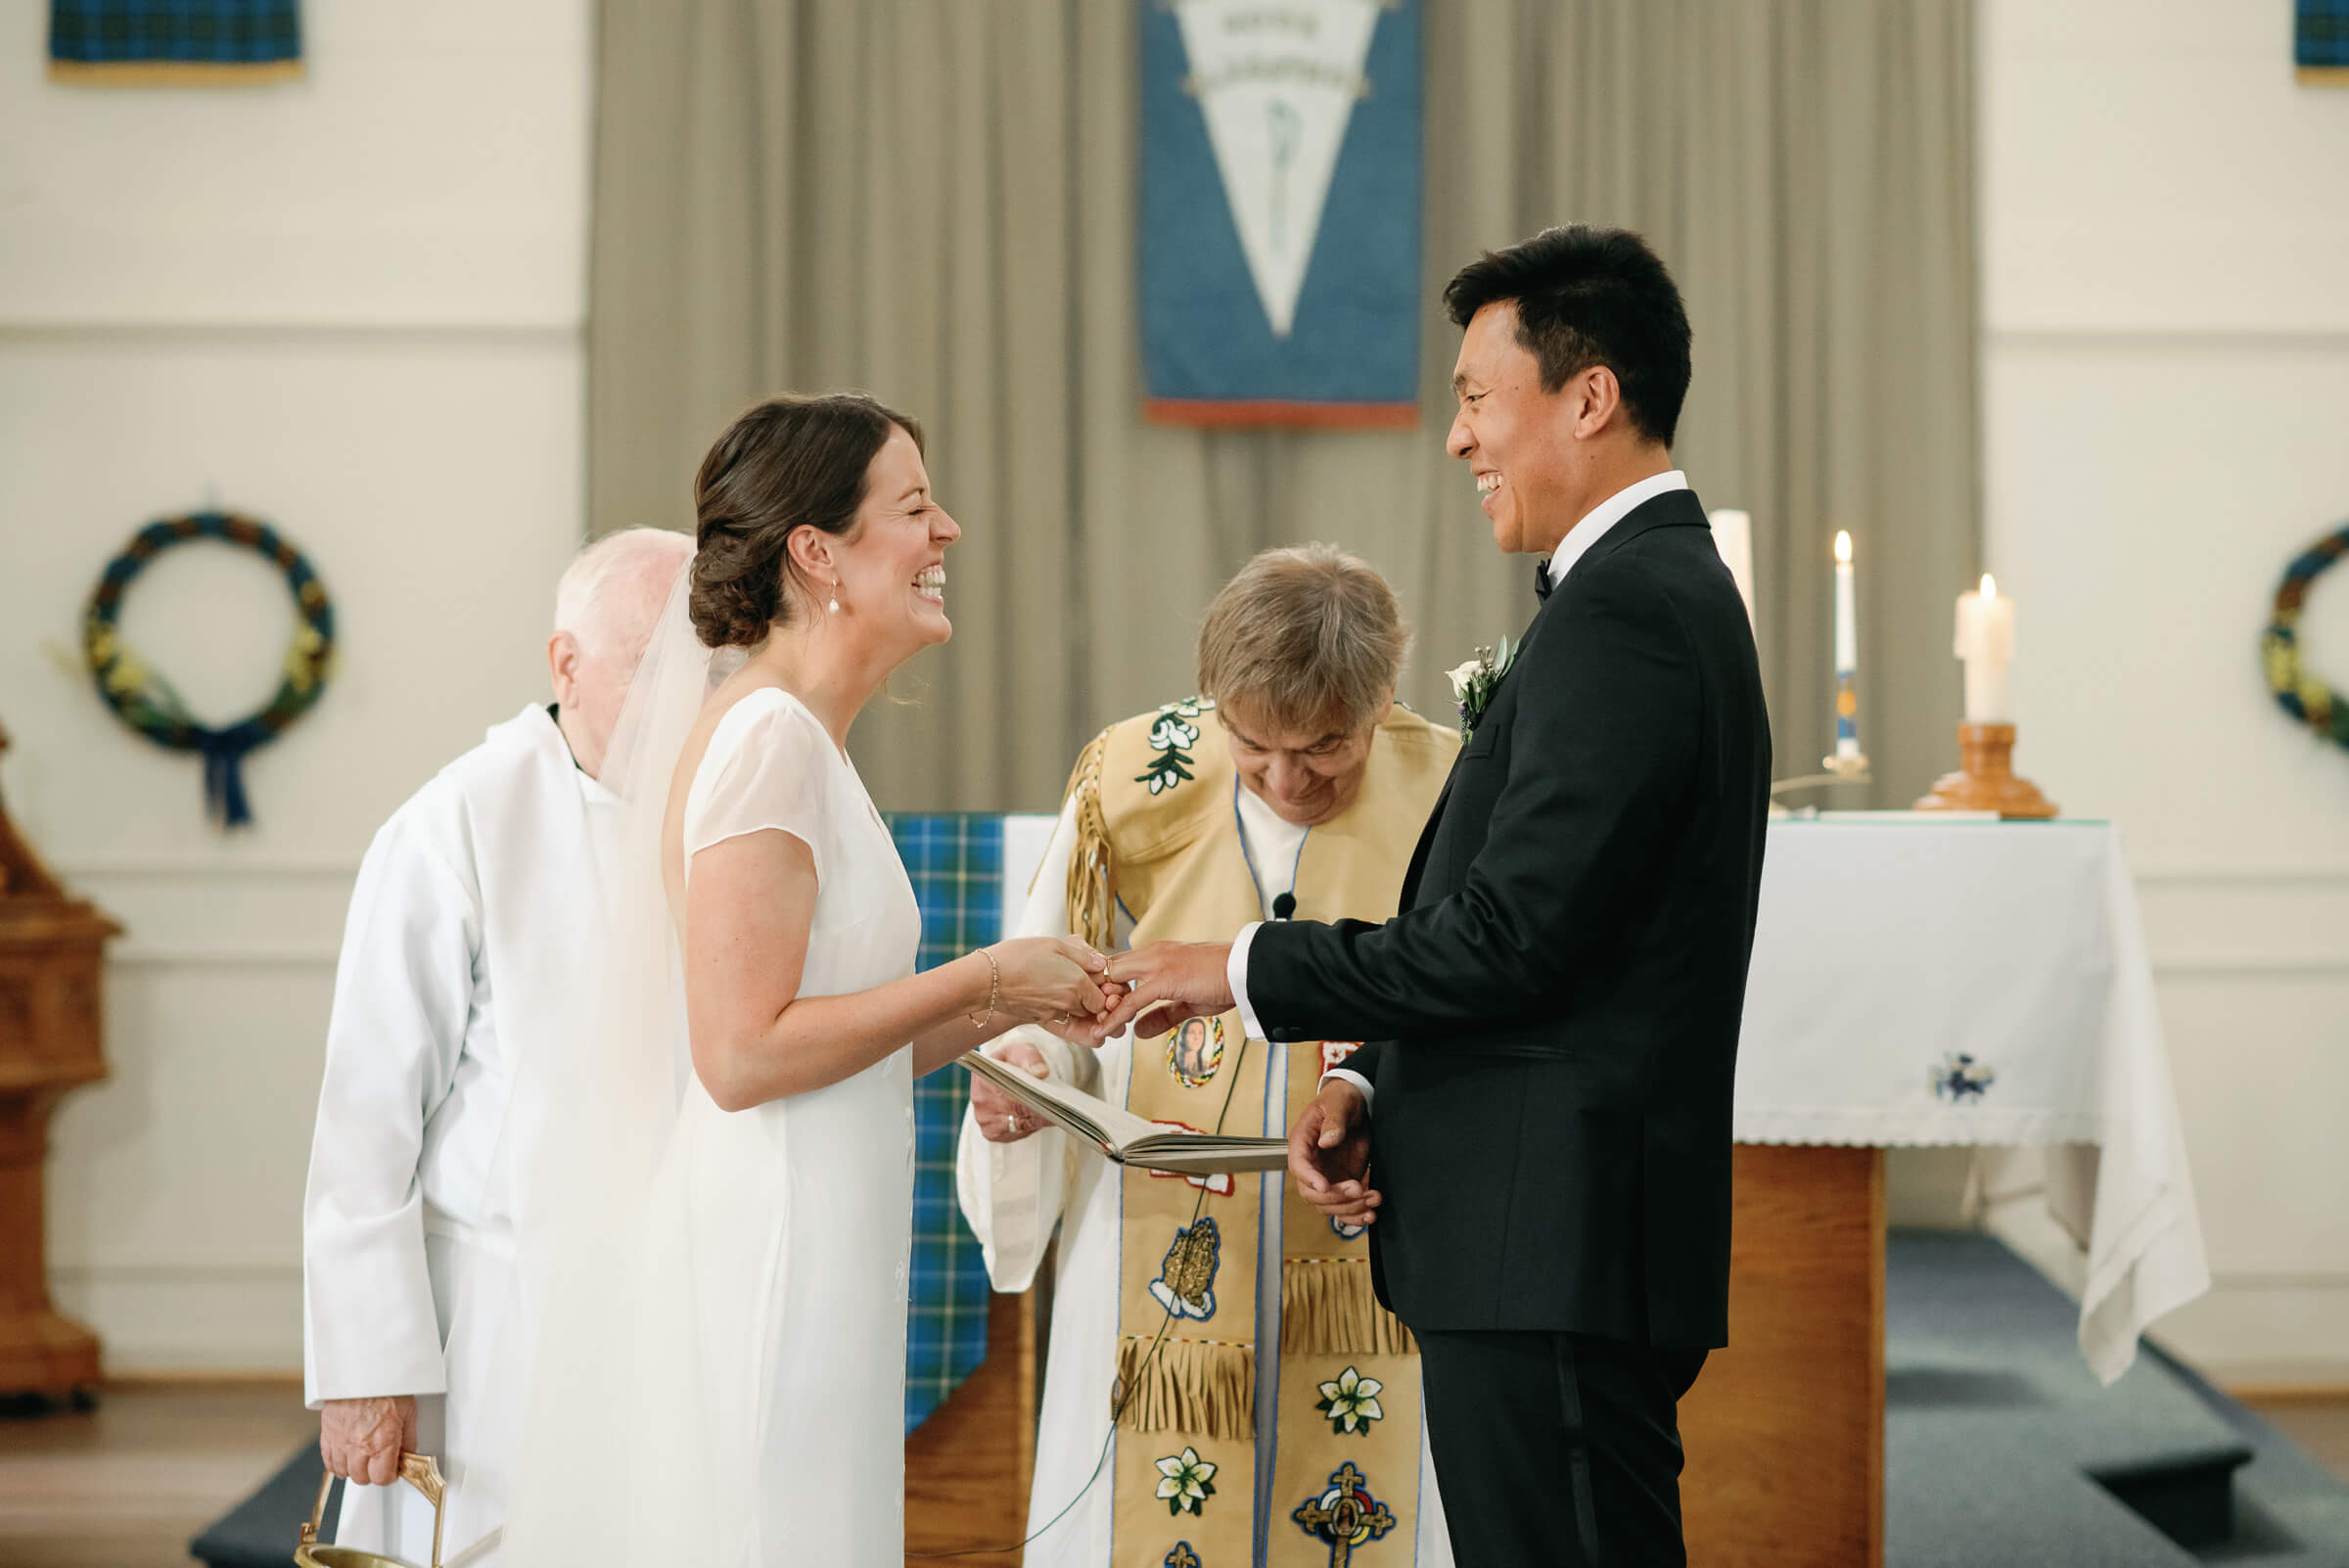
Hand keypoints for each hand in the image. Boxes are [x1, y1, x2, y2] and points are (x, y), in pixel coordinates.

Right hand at [320, 1394, 417, 1486]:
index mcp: (382, 1441)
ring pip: (344, 1472)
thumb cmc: (386, 1386)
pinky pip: (328, 1461)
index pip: (382, 1477)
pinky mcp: (328, 1434)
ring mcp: (341, 1441)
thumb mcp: (408, 1411)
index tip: (392, 1470)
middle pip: (362, 1478)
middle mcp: (360, 1445)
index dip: (389, 1476)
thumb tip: (409, 1454)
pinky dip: (337, 1463)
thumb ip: (408, 1438)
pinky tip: (346, 1458)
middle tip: (379, 1464)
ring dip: (354, 1469)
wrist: (363, 1369)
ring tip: (364, 1459)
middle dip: (373, 1474)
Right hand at [970, 1039, 1051, 1142]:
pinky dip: (1028, 1128)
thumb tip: (1041, 1073)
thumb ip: (1032, 1058)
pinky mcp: (990, 1133)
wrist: (1005, 1075)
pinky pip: (1015, 1134)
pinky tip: (1036, 1119)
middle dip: (1037, 1111)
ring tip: (1048, 1112)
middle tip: (1055, 1109)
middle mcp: (979, 1100)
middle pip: (1015, 1111)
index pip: (1010, 1092)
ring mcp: (983, 1119)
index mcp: (982, 1076)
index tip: (1048, 1100)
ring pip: (1017, 1126)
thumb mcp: (1023, 1052)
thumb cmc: (1014, 1062)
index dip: (1031, 1098)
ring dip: (1034, 1121)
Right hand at [986, 938, 1114, 1029]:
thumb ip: (1082, 954)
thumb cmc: (1017, 956)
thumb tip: (1102, 963)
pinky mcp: (1042, 1021)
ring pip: (1083, 1022)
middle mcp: (1069, 1003)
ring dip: (1088, 1014)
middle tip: (1100, 989)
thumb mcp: (1054, 944)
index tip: (1104, 980)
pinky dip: (1074, 1024)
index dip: (1109, 990)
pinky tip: (1071, 1011)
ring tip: (1085, 998)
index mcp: (1077, 983)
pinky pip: (1067, 1029)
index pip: (1108, 998)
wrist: (985, 979)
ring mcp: (1055, 1015)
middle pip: (1098, 1012)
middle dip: (1102, 1004)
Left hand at [1098, 941, 1235, 1040]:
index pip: (1118, 965)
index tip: (1102, 1007)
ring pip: (1114, 980)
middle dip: (1097, 992)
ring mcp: (1157, 963)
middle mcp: (1152, 953)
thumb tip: (1138, 1031)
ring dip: (1102, 1004)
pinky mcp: (1164, 979)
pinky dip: (1116, 1016)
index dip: (1107, 986)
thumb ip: (1161, 1015)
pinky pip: (1132, 1001)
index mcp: (1157, 954)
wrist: (1246, 970)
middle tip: (1093, 1016)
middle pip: (1108, 968)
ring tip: (1094, 1025)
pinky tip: (1105, 1030)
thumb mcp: (1187, 1002)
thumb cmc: (1223, 982)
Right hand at [1289, 1078, 1378, 1225]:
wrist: (1357, 1105)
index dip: (1309, 1179)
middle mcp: (1312, 1165)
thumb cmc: (1341, 1099)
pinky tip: (1371, 1214)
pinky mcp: (1343, 1183)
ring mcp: (1327, 1176)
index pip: (1299, 1166)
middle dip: (1336, 1197)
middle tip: (1359, 1189)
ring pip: (1330, 1205)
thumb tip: (1327, 1140)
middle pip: (1313, 1194)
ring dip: (1351, 1208)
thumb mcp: (1339, 1104)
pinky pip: (1345, 1207)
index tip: (1324, 1186)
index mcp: (1302, 1143)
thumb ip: (1333, 1121)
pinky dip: (1356, 1215)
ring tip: (1374, 1199)